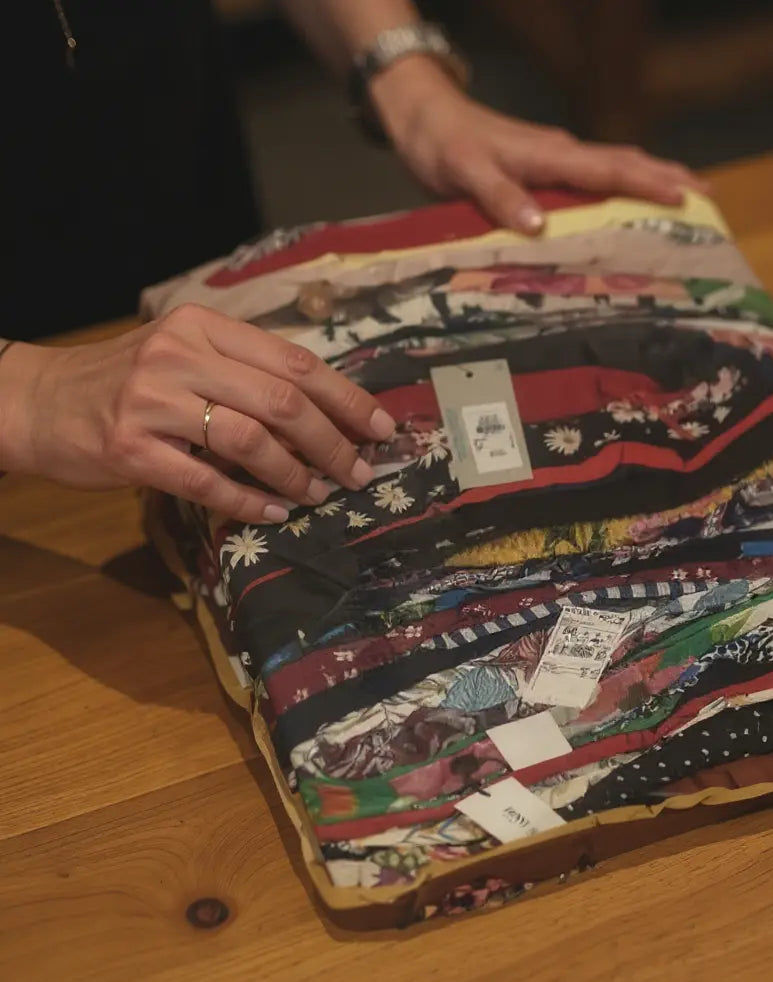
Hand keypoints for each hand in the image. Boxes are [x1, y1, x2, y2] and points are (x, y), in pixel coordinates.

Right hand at [0, 305, 394, 522]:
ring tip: (319, 494)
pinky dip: (249, 501)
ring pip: (250, 440)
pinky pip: (207, 482)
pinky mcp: (130, 448)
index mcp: (206, 327)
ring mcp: (152, 401)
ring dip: (296, 475)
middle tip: (358, 473)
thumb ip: (250, 375)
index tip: (381, 428)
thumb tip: (329, 417)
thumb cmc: (130, 381)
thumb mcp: (189, 357)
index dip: (347, 399)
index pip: (295, 362)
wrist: (41, 401)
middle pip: (283, 402)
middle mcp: (181, 355)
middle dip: (333, 444)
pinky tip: (274, 511)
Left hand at [371, 56, 708, 233]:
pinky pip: (593, 180)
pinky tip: (630, 206)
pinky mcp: (546, 169)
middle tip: (709, 199)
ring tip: (688, 199)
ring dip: (651, 181)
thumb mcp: (464, 171)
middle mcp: (560, 154)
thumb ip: (498, 196)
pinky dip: (622, 189)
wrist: (423, 114)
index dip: (648, 185)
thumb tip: (538, 226)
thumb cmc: (443, 143)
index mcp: (548, 155)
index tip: (686, 198)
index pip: (608, 170)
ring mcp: (555, 160)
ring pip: (614, 168)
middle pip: (625, 164)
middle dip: (668, 179)